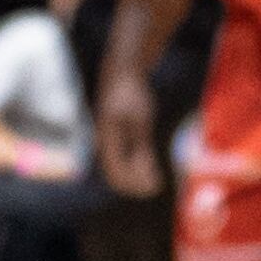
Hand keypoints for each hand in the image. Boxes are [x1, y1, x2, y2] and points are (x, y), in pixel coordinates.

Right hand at [95, 62, 162, 198]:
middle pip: (116, 175)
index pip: (117, 174)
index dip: (135, 185)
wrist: (122, 73)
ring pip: (118, 168)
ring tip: (155, 180)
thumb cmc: (132, 94)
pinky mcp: (113, 137)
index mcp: (107, 140)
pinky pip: (121, 159)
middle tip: (156, 186)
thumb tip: (145, 173)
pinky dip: (135, 167)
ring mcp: (107, 140)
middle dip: (135, 184)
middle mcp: (103, 143)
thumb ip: (141, 147)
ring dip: (136, 177)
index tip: (155, 187)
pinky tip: (149, 166)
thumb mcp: (140, 121)